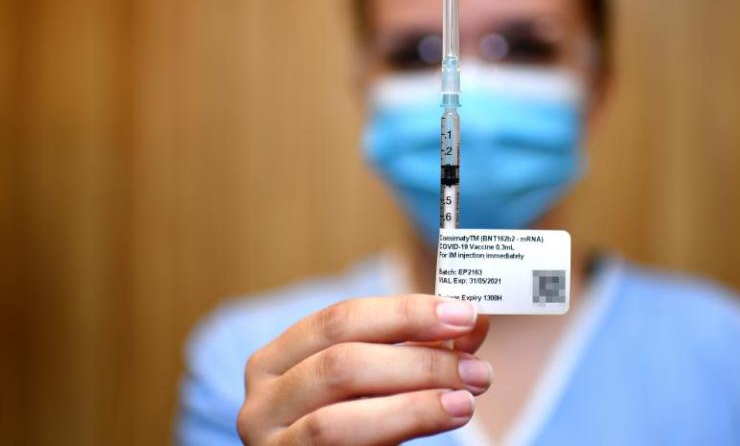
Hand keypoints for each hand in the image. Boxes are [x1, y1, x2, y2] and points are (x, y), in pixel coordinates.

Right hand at [238, 295, 492, 444]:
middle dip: (418, 362)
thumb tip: (475, 322)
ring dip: (413, 405)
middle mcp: (261, 402)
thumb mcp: (381, 382)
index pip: (340, 319)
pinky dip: (399, 428)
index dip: (405, 312)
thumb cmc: (357, 426)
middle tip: (478, 369)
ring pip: (336, 422)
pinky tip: (443, 419)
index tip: (465, 313)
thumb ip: (420, 350)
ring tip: (466, 401)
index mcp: (277, 361)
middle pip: (342, 364)